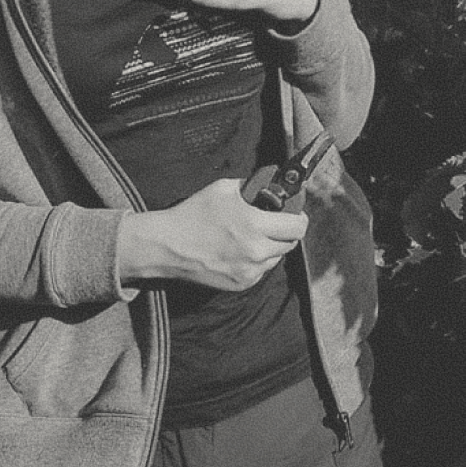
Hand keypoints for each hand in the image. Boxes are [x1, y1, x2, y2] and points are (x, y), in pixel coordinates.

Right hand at [117, 177, 307, 289]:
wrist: (167, 246)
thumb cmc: (194, 214)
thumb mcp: (225, 188)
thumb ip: (253, 185)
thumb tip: (272, 182)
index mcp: (254, 225)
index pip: (297, 226)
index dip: (298, 217)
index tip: (294, 212)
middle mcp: (255, 252)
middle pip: (290, 243)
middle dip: (285, 231)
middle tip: (274, 222)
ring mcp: (249, 271)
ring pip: (276, 258)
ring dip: (272, 246)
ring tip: (253, 235)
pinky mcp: (241, 284)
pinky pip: (261, 270)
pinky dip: (257, 260)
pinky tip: (240, 250)